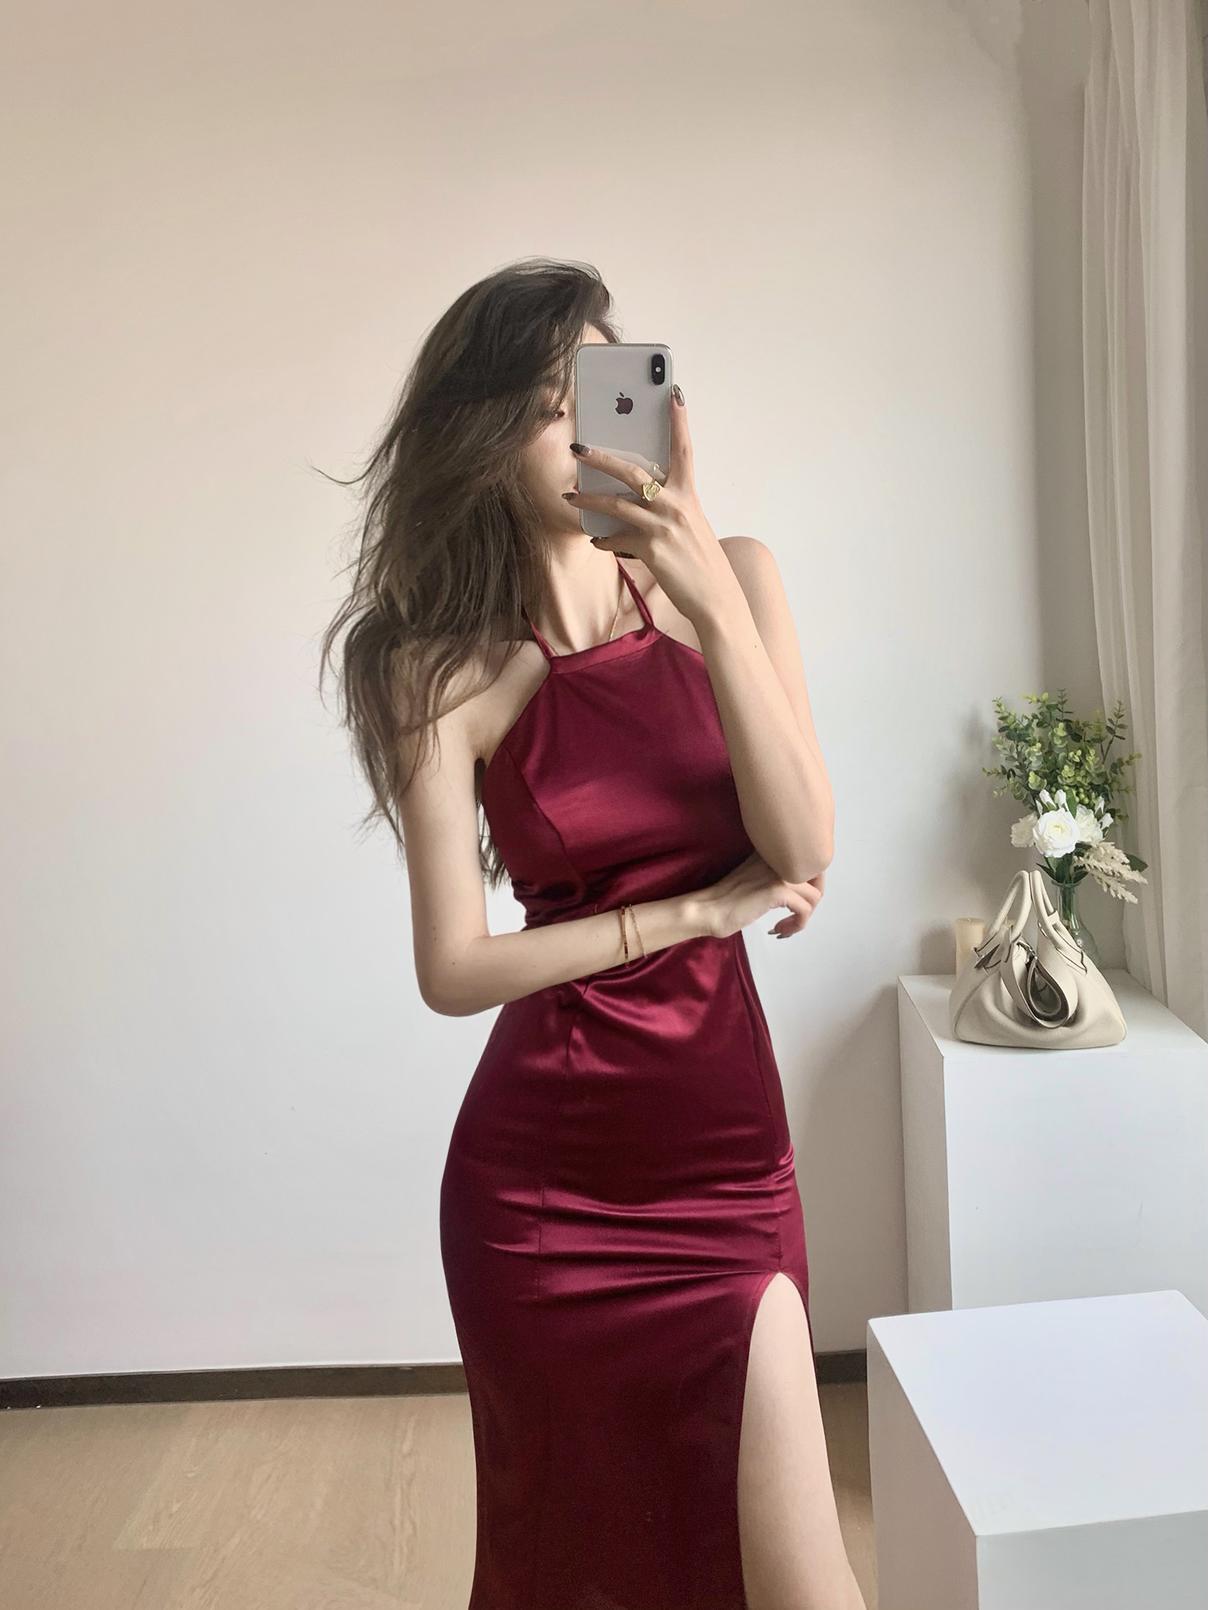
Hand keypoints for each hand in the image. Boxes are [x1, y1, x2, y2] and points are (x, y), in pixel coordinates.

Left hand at [563, 386, 740, 627]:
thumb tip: (640, 500)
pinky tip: (596, 542)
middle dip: (601, 458)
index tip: (673, 393)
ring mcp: (663, 526)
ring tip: (569, 497)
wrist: (716, 599)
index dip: (679, 420)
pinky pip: (616, 539)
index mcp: (688, 495)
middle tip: (578, 448)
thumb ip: (670, 508)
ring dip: (588, 500)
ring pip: (615, 504)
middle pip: (632, 472)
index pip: (684, 450)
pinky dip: (603, 540)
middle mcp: (675, 505)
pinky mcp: (651, 549)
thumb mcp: (692, 527)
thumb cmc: (702, 564)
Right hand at [698, 851, 825, 940]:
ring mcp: (779, 874)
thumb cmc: (726, 899)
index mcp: (773, 852)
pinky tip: (778, 929)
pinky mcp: (777, 891)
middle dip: (810, 903)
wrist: (708, 909)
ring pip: (815, 897)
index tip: (793, 905)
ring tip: (784, 927)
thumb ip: (775, 875)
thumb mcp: (754, 877)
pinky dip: (796, 925)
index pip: (809, 864)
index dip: (808, 888)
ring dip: (803, 918)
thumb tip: (800, 890)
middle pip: (818, 879)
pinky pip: (805, 911)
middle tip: (794, 918)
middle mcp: (779, 858)